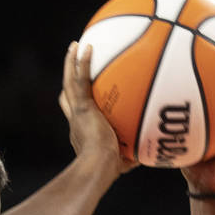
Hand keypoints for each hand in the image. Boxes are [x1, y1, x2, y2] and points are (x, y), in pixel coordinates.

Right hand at [59, 42, 133, 173]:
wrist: (98, 166)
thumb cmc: (109, 169)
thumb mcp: (121, 162)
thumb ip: (131, 156)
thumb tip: (147, 155)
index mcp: (81, 131)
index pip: (75, 113)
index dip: (74, 103)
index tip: (79, 95)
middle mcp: (75, 120)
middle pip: (67, 94)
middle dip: (68, 78)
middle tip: (72, 63)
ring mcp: (77, 112)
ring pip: (69, 82)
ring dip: (71, 63)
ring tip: (75, 46)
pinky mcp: (82, 107)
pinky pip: (80, 80)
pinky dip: (82, 63)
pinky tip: (88, 47)